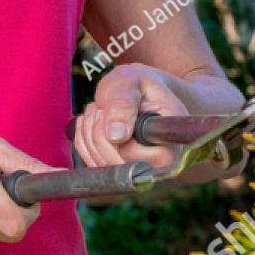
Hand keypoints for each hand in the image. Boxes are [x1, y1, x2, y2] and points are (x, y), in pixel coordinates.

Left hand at [73, 63, 191, 168]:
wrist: (140, 93)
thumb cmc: (138, 86)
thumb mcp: (131, 82)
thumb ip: (123, 104)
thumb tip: (116, 136)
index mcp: (170, 142)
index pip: (142, 156)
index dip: (120, 139)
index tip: (108, 112)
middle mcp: (158, 164)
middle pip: (116, 161)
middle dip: (99, 129)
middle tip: (102, 106)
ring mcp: (137, 170)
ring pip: (101, 164)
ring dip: (89, 132)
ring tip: (100, 110)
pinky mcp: (118, 171)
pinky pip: (91, 163)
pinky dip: (84, 139)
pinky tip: (93, 122)